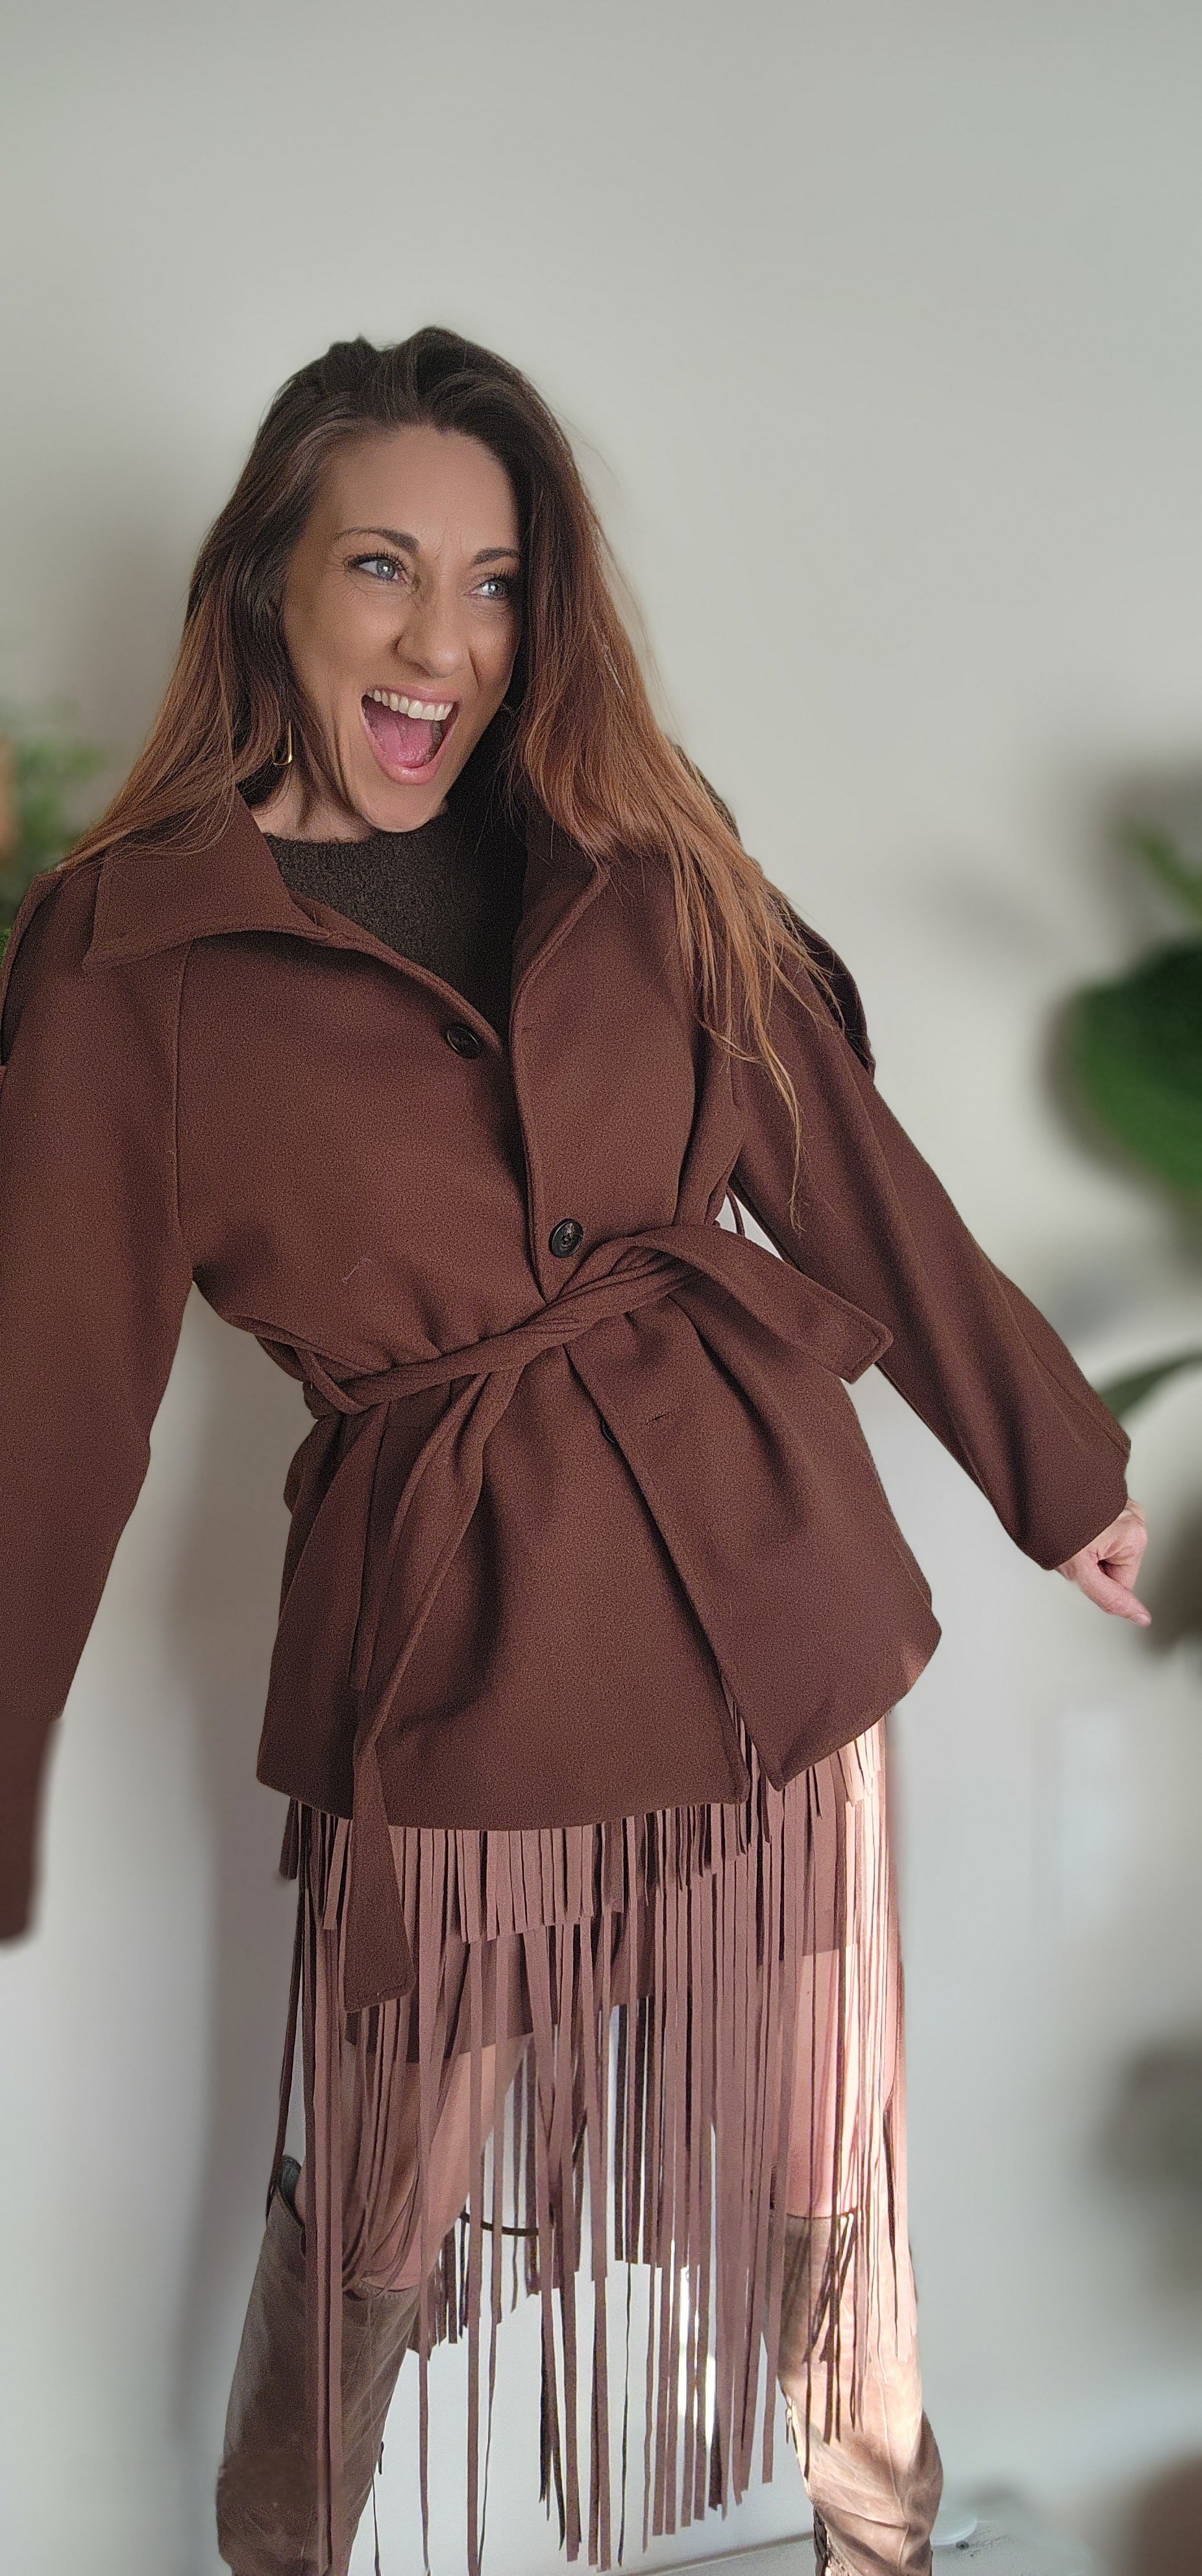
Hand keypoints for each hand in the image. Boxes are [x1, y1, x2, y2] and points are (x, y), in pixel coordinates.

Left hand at [1057, 1500, 1149, 1625]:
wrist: (1034, 1492)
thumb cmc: (1052, 1526)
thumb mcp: (1080, 1573)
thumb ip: (1111, 1598)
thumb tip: (1141, 1617)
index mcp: (1135, 1535)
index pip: (1122, 1582)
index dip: (1095, 1578)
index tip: (1081, 1562)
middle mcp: (1134, 1517)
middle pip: (1115, 1562)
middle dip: (1091, 1560)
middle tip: (1072, 1548)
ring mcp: (1122, 1505)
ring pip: (1107, 1546)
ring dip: (1087, 1545)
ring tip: (1070, 1534)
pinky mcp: (1109, 1499)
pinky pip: (1101, 1528)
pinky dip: (1085, 1530)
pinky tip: (1072, 1523)